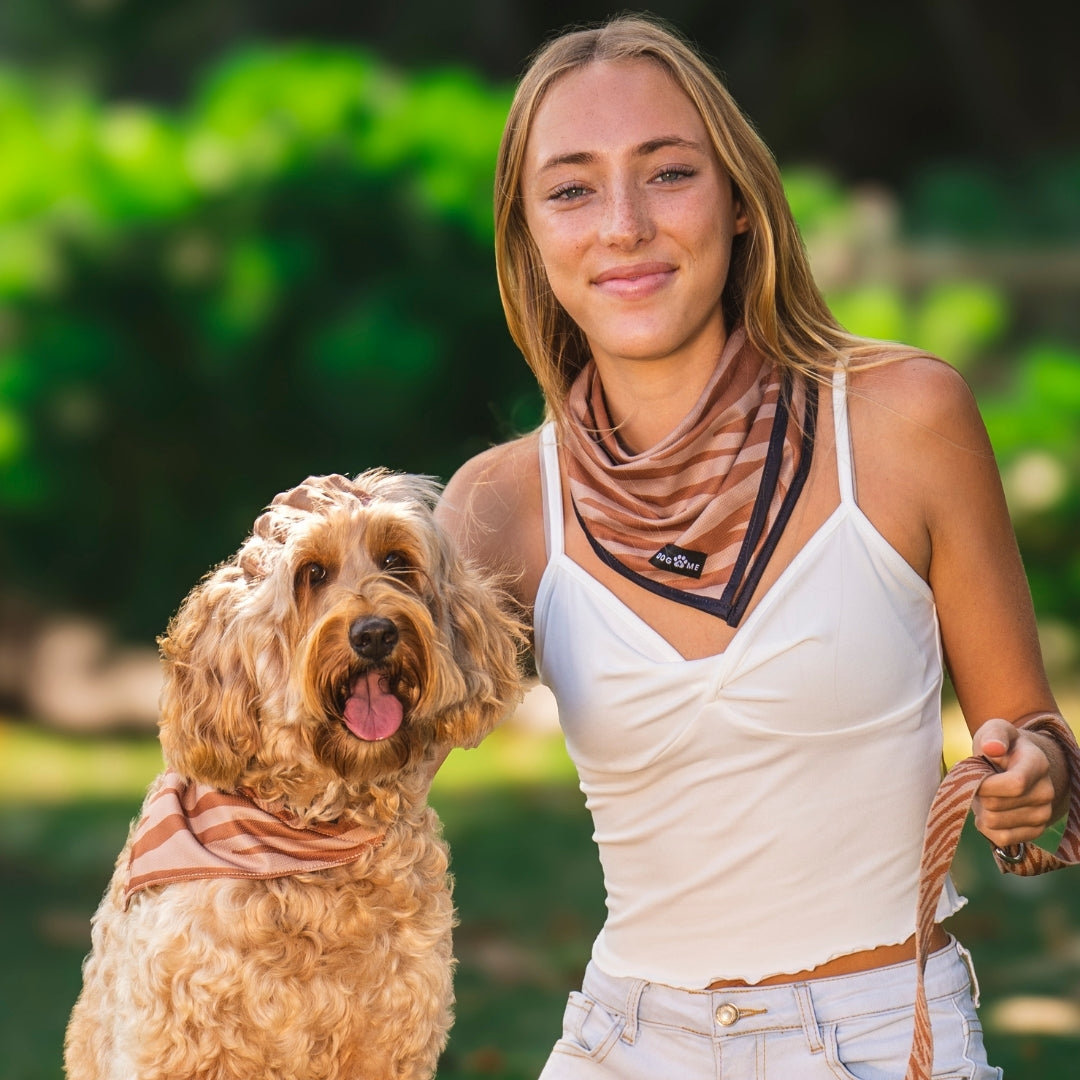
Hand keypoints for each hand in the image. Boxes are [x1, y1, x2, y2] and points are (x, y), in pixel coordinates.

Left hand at [971, 718, 1058, 848]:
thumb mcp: (994, 730)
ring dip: (980, 811)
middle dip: (978, 795)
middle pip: (997, 806)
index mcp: (1038, 764)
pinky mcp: (1034, 831)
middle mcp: (1046, 792)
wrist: (1014, 764)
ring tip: (985, 795)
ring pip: (994, 824)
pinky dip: (986, 827)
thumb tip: (992, 747)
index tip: (973, 777)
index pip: (1015, 784)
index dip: (986, 785)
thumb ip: (993, 735)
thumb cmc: (1000, 746)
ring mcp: (1043, 814)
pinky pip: (1000, 838)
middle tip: (979, 783)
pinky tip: (989, 811)